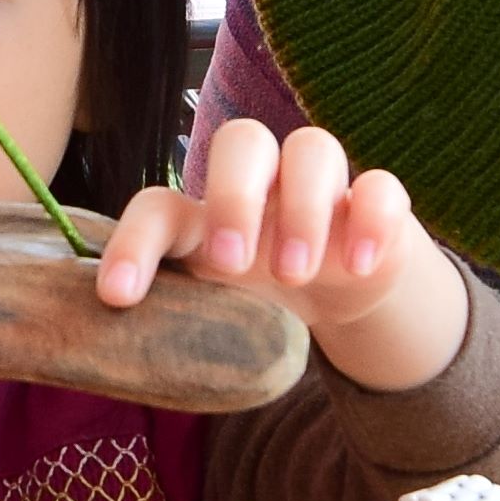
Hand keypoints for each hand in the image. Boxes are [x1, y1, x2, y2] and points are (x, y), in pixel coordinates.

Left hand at [96, 120, 455, 390]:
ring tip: (296, 272)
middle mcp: (262, 181)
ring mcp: (322, 185)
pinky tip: (359, 267)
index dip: (133, 244)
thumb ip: (176, 319)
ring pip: (313, 148)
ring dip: (302, 208)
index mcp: (206, 211)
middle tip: (233, 264)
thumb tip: (118, 361)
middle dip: (234, 198)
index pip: (160, 206)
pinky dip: (371, 219)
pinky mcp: (377, 202)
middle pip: (243, 140)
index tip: (118, 297)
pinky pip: (381, 185)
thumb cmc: (260, 292)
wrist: (341, 288)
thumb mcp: (216, 307)